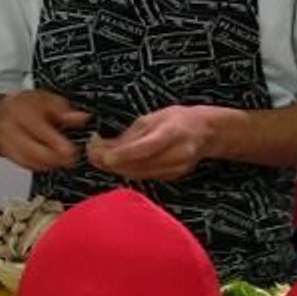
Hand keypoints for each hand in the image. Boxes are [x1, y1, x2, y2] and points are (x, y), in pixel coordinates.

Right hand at [0, 90, 89, 171]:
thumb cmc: (19, 105)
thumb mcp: (41, 98)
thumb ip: (62, 108)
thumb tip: (80, 117)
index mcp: (21, 110)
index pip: (39, 129)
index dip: (56, 142)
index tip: (71, 150)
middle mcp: (11, 127)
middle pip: (33, 149)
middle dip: (55, 158)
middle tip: (71, 159)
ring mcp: (6, 143)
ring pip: (29, 160)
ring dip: (49, 164)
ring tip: (63, 161)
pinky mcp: (7, 154)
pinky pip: (25, 164)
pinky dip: (40, 166)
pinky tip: (50, 163)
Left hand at [85, 105, 223, 181]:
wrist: (204, 132)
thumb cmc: (176, 120)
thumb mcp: (152, 118)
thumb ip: (129, 135)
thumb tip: (102, 147)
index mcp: (173, 133)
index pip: (145, 148)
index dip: (122, 154)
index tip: (102, 155)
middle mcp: (177, 153)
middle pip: (139, 165)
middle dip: (112, 162)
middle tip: (92, 154)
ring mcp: (177, 168)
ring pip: (139, 174)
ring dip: (116, 168)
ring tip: (100, 158)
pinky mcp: (173, 177)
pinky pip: (145, 176)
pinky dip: (129, 170)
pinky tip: (117, 163)